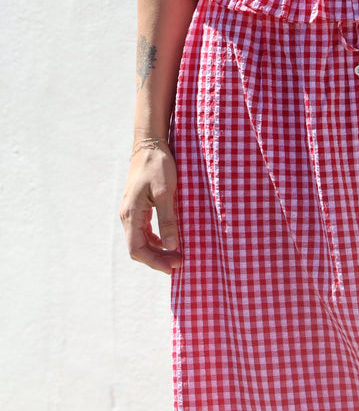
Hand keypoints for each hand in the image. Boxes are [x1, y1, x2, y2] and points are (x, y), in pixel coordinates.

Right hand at [120, 144, 181, 273]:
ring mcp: (131, 211)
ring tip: (177, 254)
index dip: (155, 262)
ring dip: (157, 251)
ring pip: (140, 241)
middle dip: (158, 259)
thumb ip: (168, 219)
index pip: (137, 249)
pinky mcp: (138, 207)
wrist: (150, 144)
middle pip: (138, 248)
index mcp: (131, 214)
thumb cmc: (158, 165)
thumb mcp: (165, 192)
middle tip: (180, 263)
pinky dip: (156, 240)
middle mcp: (127, 216)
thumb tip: (172, 246)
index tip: (174, 267)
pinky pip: (144, 231)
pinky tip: (170, 240)